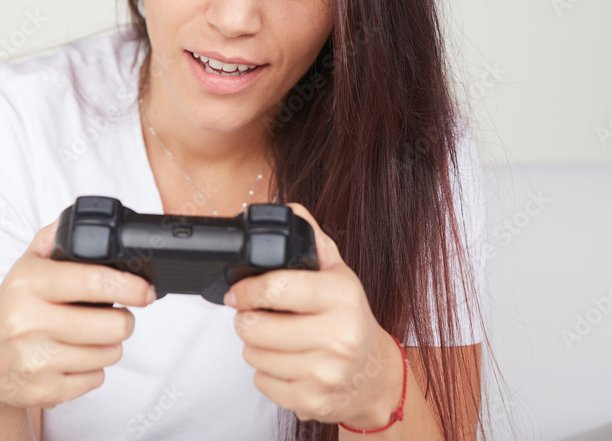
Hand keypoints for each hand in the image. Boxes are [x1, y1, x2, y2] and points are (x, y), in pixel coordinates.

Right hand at [0, 220, 156, 410]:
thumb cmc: (13, 306)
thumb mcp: (26, 265)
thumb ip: (54, 237)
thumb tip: (83, 218)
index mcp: (27, 283)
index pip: (92, 281)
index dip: (129, 286)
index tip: (145, 290)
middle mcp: (27, 322)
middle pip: (113, 326)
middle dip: (124, 320)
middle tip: (115, 315)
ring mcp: (34, 360)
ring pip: (109, 354)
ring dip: (109, 345)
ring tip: (89, 336)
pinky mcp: (43, 391)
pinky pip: (95, 380)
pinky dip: (93, 370)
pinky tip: (73, 358)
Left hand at [223, 202, 403, 427]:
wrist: (374, 375)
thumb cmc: (351, 319)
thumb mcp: (339, 275)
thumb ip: (313, 241)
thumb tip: (290, 210)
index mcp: (342, 296)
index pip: (277, 287)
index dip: (246, 290)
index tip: (237, 292)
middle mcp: (338, 335)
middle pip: (257, 327)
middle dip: (245, 320)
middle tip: (253, 316)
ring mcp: (326, 372)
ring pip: (255, 356)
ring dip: (253, 346)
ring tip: (272, 338)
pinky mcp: (312, 401)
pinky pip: (263, 382)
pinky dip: (265, 372)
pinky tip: (284, 362)